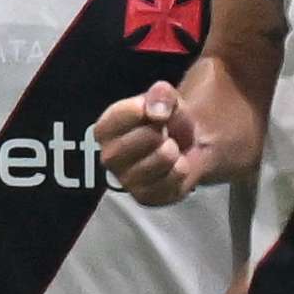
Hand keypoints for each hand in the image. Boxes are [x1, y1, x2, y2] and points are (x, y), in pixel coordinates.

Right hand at [96, 81, 209, 204]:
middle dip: (159, 133)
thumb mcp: (166, 98)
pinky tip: (176, 165)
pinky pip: (170, 183)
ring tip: (170, 149)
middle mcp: (109, 157)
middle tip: (164, 133)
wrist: (187, 146)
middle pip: (140, 140)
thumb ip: (161, 95)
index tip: (155, 112)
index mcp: (105, 129)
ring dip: (172, 152)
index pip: (120, 116)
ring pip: (157, 163)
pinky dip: (180, 171)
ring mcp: (126, 181)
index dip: (144, 110)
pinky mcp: (146, 197)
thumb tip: (156, 111)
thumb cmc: (168, 119)